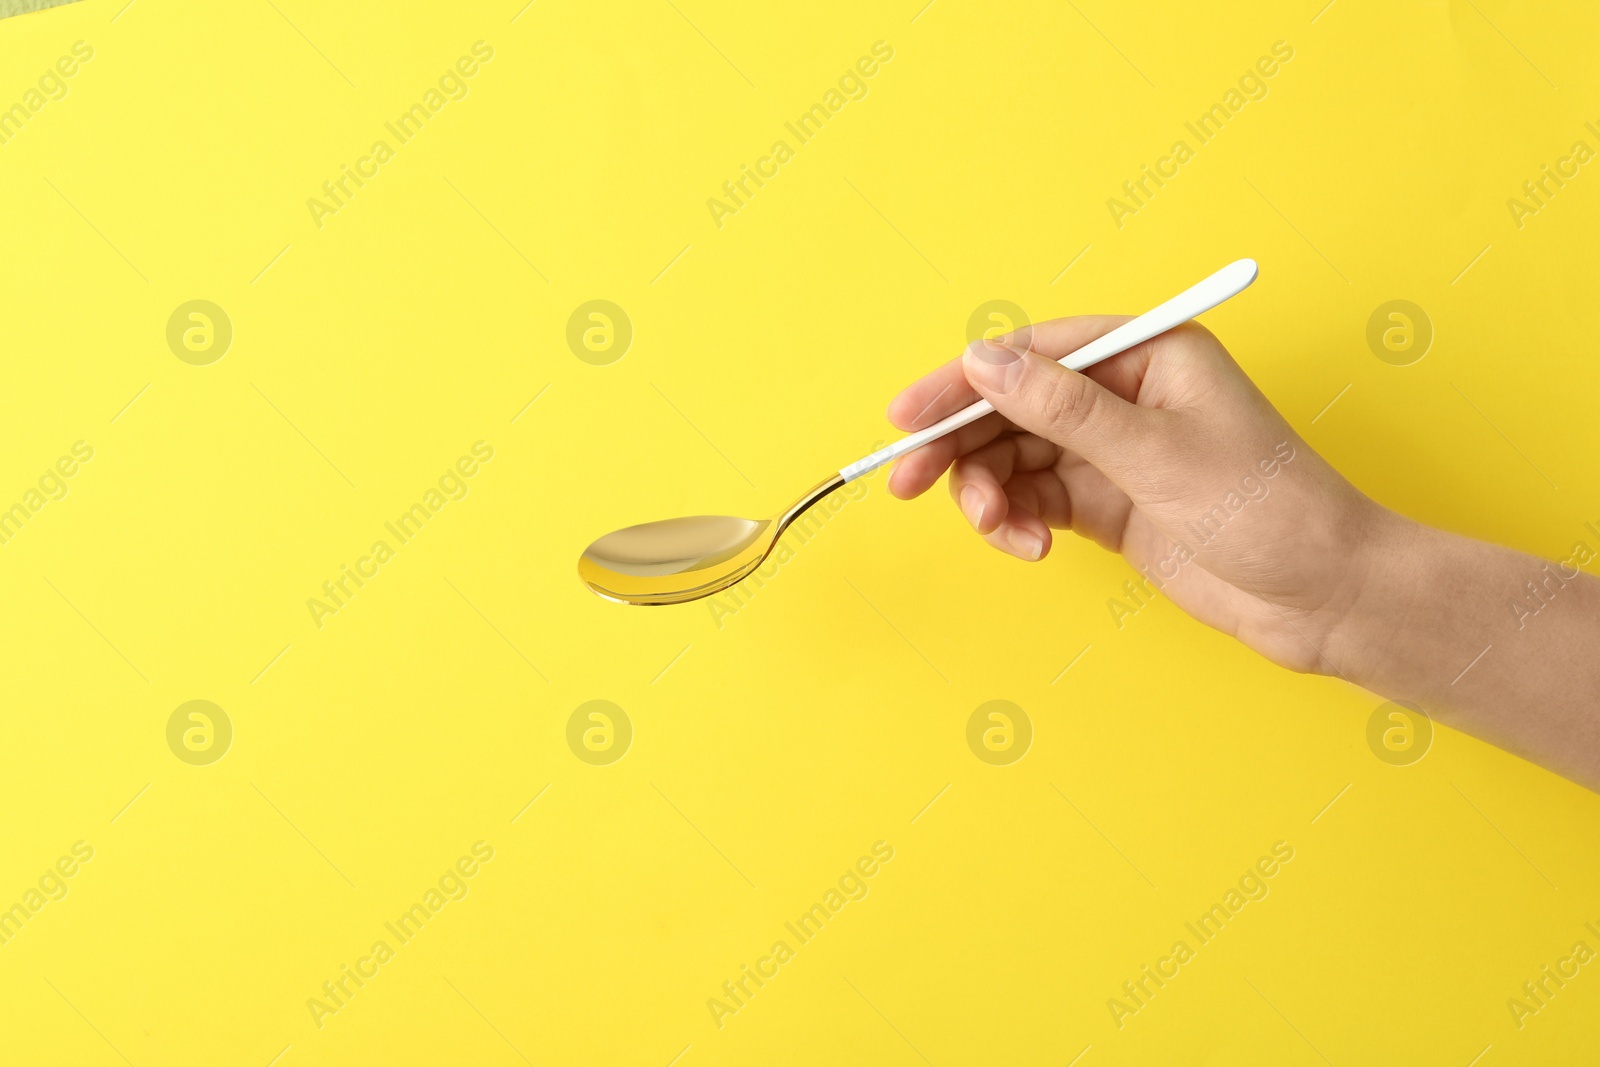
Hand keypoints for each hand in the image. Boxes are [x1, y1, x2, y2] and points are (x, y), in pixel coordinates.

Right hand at [886, 318, 1393, 674]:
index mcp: (1148, 354)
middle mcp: (1125, 395)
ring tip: (999, 531)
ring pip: (1015, 457)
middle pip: (1011, 406)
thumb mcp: (1156, 452)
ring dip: (990, 493)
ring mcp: (1114, 452)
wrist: (1324, 597)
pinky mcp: (1108, 504)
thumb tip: (984, 360)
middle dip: (961, 445)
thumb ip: (1063, 407)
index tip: (909, 417)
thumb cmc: (1269, 508)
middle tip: (909, 482)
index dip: (964, 381)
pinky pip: (1035, 499)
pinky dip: (1018, 522)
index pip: (1032, 352)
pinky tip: (1030, 546)